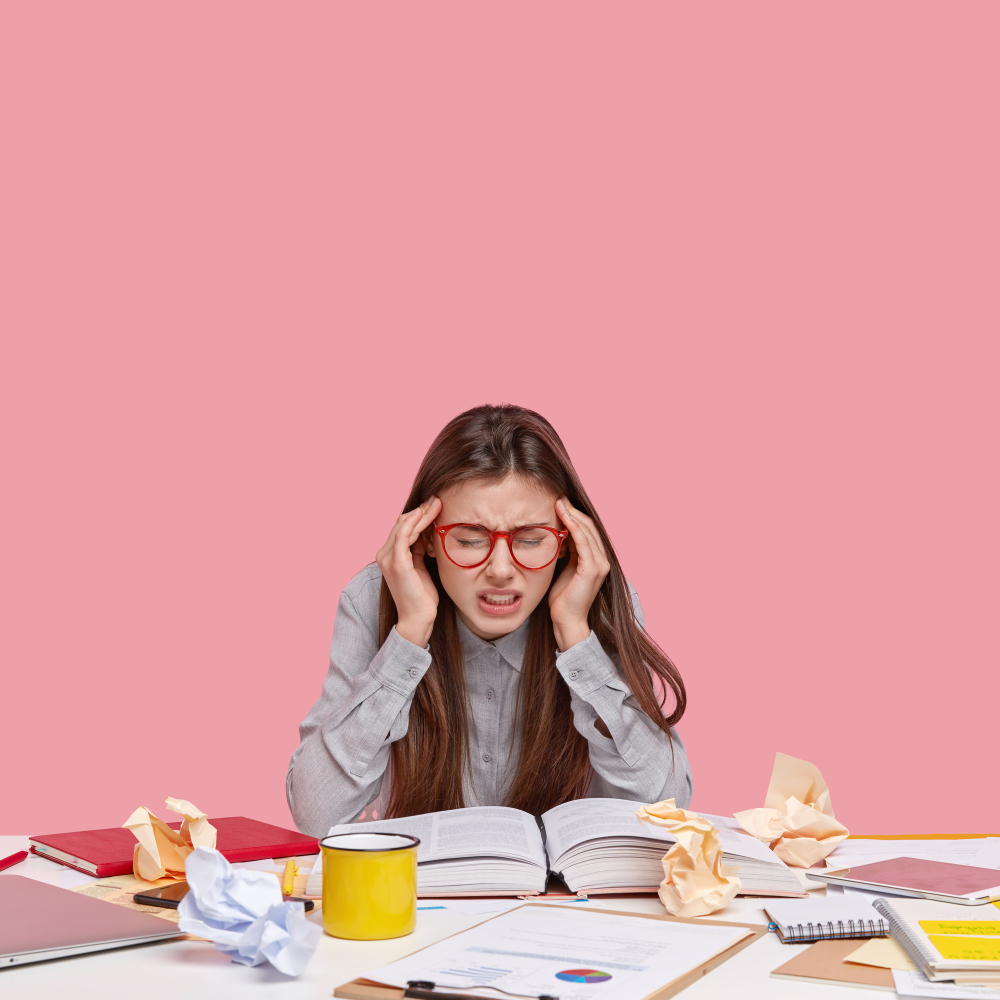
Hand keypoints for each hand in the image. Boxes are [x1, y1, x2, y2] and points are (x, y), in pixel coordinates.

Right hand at [375, 496, 441, 646]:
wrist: (418, 618)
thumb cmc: (422, 596)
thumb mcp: (420, 566)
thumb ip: (419, 549)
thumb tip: (428, 532)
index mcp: (389, 555)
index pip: (402, 527)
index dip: (418, 515)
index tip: (435, 505)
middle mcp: (384, 554)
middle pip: (402, 523)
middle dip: (421, 510)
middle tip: (437, 499)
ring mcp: (388, 558)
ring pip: (403, 526)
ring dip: (421, 513)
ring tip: (437, 504)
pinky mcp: (397, 563)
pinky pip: (403, 535)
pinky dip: (414, 523)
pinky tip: (426, 515)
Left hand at [548, 497, 610, 650]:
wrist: (567, 620)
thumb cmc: (563, 597)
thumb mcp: (566, 568)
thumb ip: (568, 552)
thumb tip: (559, 533)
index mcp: (597, 559)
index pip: (588, 530)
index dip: (575, 515)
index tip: (560, 503)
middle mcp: (603, 560)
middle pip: (589, 527)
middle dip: (573, 511)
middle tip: (558, 498)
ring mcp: (600, 564)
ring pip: (587, 531)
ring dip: (572, 515)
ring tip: (559, 502)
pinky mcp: (592, 569)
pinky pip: (583, 541)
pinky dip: (573, 527)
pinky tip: (563, 516)